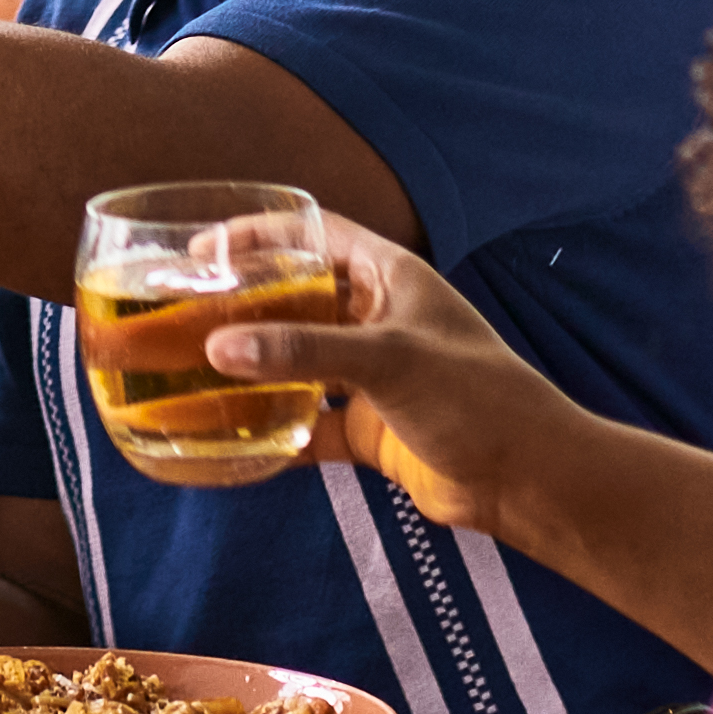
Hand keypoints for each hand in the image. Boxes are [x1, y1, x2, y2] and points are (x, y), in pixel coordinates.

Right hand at [203, 224, 579, 534]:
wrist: (527, 480)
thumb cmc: (474, 396)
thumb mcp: (388, 359)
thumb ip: (303, 350)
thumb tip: (219, 349)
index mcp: (391, 277)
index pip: (317, 233)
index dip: (262, 233)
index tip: (205, 248)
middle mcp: (377, 320)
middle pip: (299, 297)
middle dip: (246, 303)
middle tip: (186, 311)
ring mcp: (371, 377)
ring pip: (298, 361)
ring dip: (254, 366)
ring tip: (194, 369)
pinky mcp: (368, 429)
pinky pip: (307, 422)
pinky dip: (273, 429)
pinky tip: (231, 437)